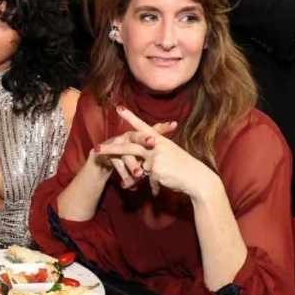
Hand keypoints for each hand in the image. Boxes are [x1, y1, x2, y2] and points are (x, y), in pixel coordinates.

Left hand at [96, 106, 217, 197]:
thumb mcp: (169, 155)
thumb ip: (154, 155)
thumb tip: (143, 164)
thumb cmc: (184, 168)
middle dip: (111, 149)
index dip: (131, 117)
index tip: (118, 107)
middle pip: (129, 146)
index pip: (142, 126)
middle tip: (96, 149)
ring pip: (136, 166)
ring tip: (123, 184)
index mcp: (160, 140)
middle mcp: (156, 146)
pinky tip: (161, 186)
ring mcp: (155, 157)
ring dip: (128, 174)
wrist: (198, 179)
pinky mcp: (155, 170)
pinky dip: (153, 184)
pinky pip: (147, 179)